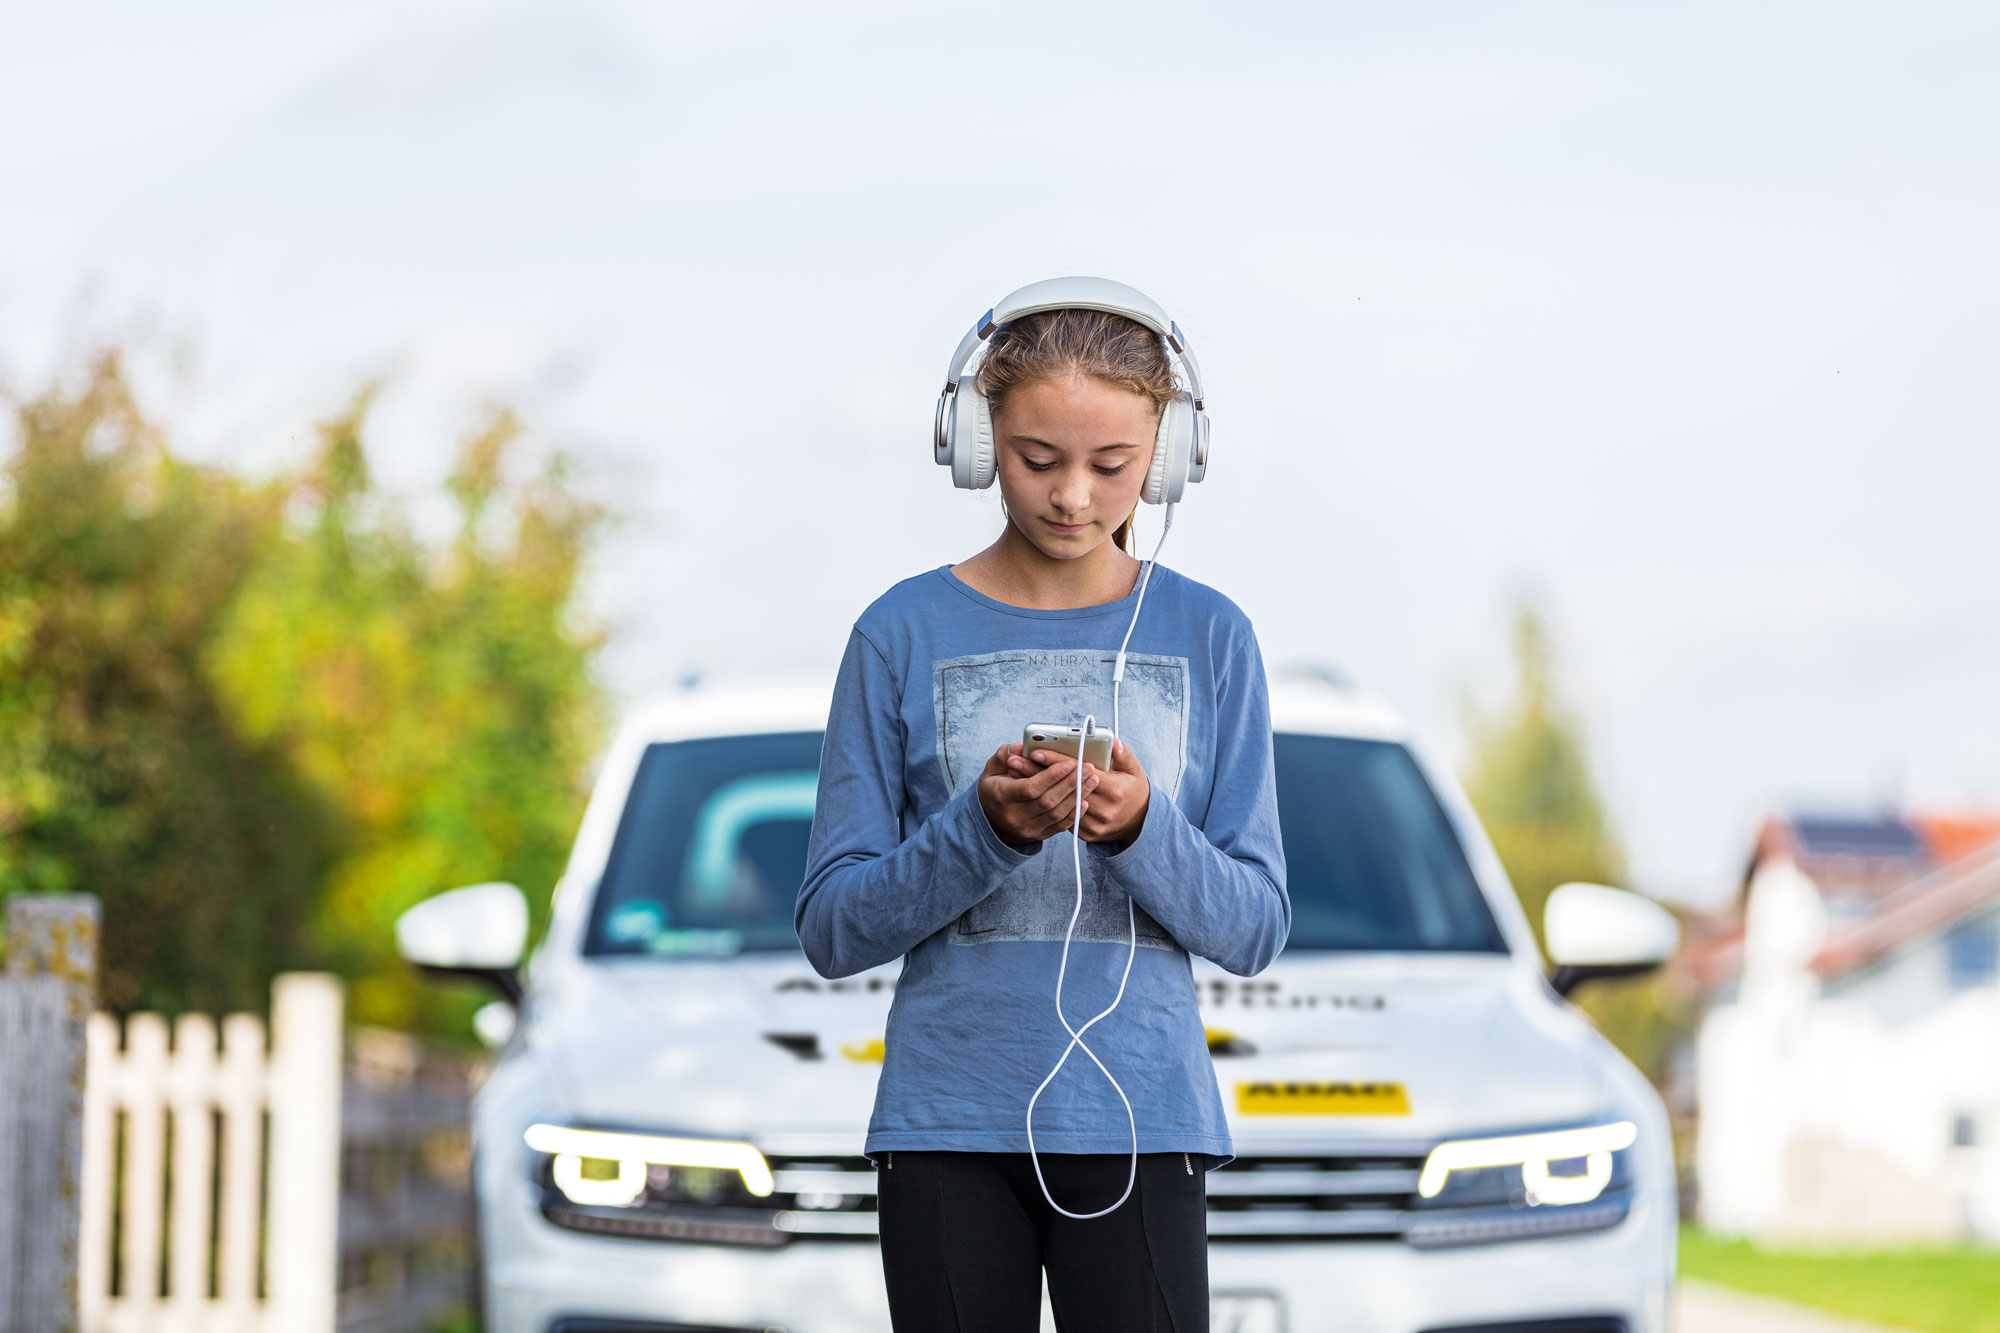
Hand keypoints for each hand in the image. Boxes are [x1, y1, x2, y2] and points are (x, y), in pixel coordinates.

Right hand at [977, 742, 1094, 845]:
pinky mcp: (1038, 836)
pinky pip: (1060, 827)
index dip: (1052, 776)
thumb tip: (1021, 746)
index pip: (1031, 788)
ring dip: (1077, 796)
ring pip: (1057, 815)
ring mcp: (1027, 829)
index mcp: (1002, 796)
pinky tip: (1085, 800)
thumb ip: (1005, 755)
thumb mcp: (992, 769)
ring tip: (1092, 780)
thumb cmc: (995, 787)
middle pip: (1048, 801)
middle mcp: (1014, 817)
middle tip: (1087, 768)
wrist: (992, 819)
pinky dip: (1074, 814)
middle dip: (1070, 783)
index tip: (1069, 763)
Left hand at [1008, 739, 1149, 843]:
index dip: (1056, 761)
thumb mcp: (1134, 770)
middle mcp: (1103, 810)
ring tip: (1015, 774)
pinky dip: (1043, 804)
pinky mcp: (1086, 835)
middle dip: (1036, 773)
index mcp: (1113, 790)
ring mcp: (1093, 825)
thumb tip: (1112, 740)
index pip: (1079, 772)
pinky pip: (1060, 817)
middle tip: (1014, 760)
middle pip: (1062, 789)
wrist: (1140, 823)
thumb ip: (1124, 754)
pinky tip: (1027, 792)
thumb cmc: (1133, 790)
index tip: (1036, 752)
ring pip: (1057, 805)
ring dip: (1035, 789)